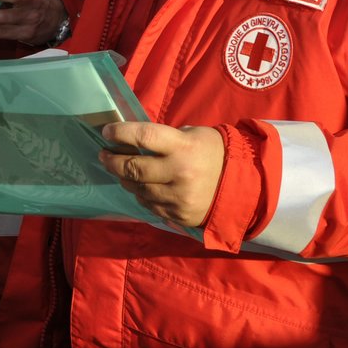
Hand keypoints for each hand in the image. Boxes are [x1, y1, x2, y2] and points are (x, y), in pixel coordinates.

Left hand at [99, 121, 225, 228]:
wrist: (243, 186)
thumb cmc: (215, 153)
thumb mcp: (193, 135)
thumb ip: (165, 139)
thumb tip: (134, 142)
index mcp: (183, 147)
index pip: (144, 137)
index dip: (121, 133)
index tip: (107, 131)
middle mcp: (179, 173)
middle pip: (134, 168)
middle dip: (113, 160)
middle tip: (104, 154)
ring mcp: (178, 197)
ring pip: (138, 189)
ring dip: (125, 179)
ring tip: (121, 171)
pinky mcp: (178, 215)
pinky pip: (150, 205)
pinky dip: (141, 195)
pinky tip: (141, 187)